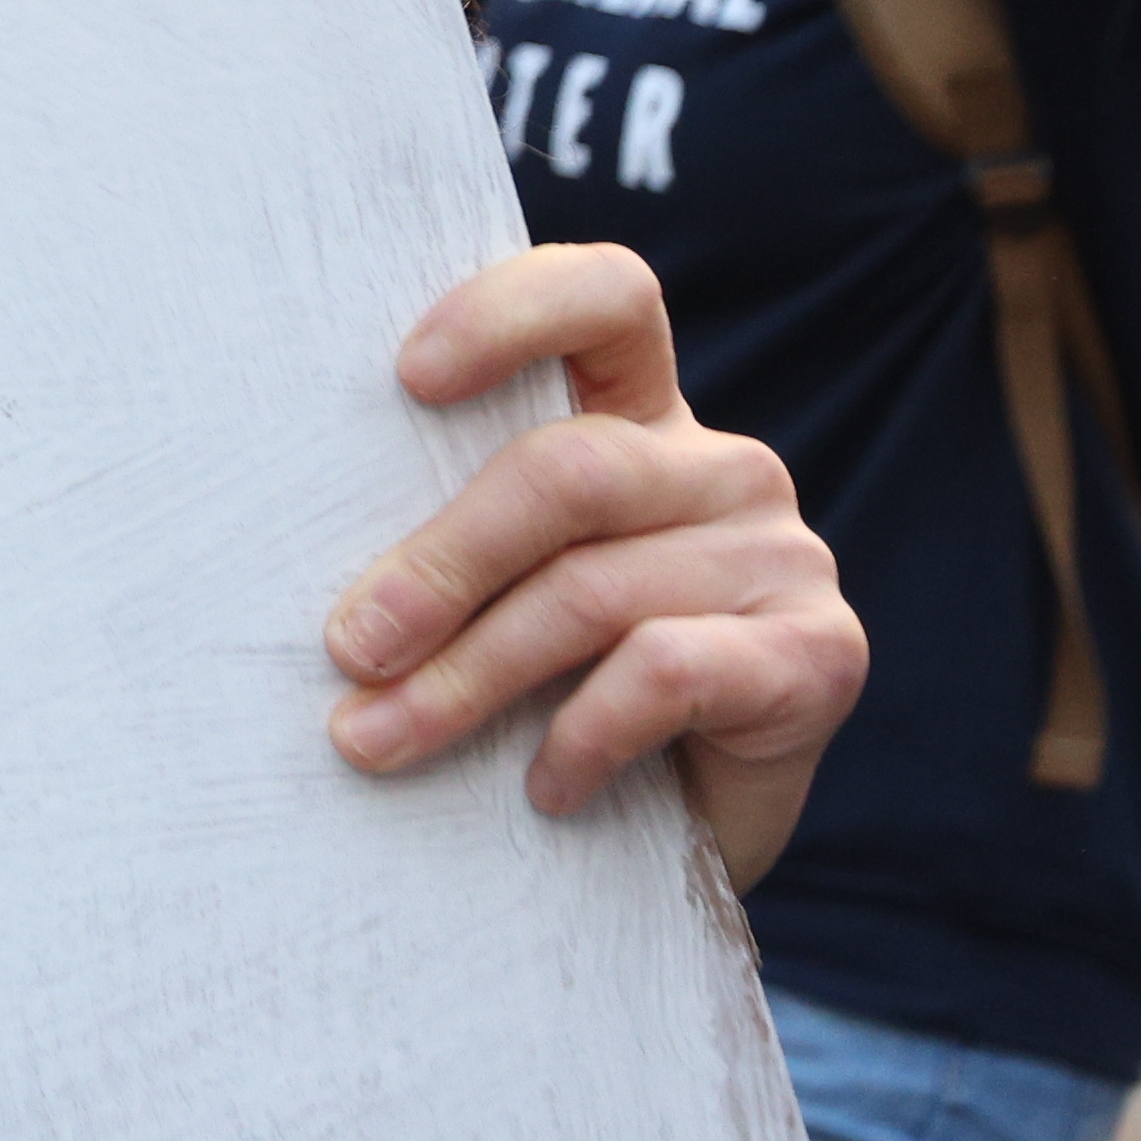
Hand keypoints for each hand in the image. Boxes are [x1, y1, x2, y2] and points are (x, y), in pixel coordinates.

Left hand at [329, 240, 865, 883]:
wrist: (683, 843)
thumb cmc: (556, 694)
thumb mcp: (498, 598)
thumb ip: (449, 540)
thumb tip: (318, 580)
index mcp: (641, 416)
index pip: (608, 297)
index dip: (512, 310)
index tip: (407, 374)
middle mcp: (722, 468)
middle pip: (567, 472)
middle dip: (439, 565)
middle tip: (349, 648)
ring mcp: (784, 555)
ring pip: (595, 589)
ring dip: (468, 677)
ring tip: (382, 738)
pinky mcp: (822, 654)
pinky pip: (667, 671)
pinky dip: (581, 733)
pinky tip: (541, 785)